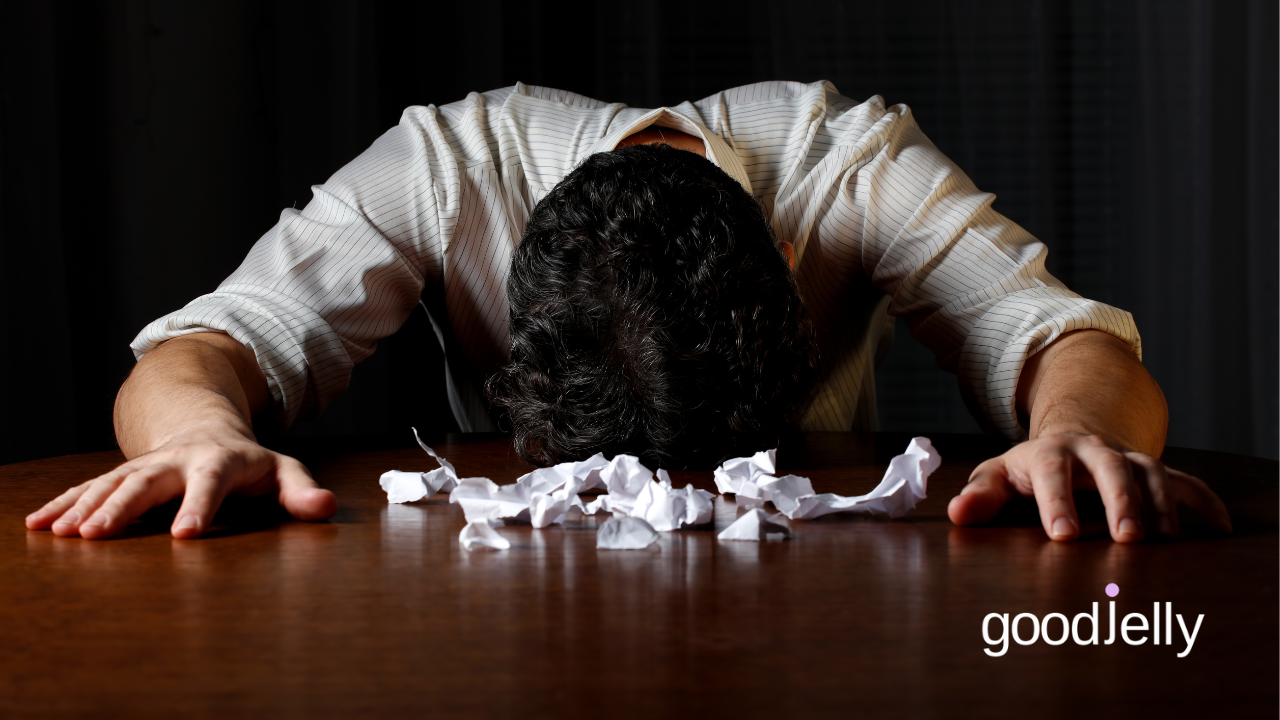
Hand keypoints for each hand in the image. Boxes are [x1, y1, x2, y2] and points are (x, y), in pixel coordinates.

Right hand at [25, 433, 336, 539]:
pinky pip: (90, 488)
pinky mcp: (124, 474)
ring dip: (85, 507)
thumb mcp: (284, 473)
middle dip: (122, 507)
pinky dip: (64, 504)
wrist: (209, 431)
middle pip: (148, 481)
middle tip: (97, 536)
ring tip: (63, 534)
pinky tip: (39, 525)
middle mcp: (177, 459)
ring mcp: (146, 465)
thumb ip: (302, 492)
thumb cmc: (251, 465)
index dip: (199, 506)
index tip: (185, 535)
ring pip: (113, 483)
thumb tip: (328, 508)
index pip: (211, 481)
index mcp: (221, 460)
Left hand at [947, 432, 1231, 541]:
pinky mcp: (1154, 471)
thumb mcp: (998, 477)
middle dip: (1120, 502)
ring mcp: (1127, 459)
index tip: (1063, 538)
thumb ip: (980, 495)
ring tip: (1167, 542)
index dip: (1057, 502)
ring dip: (1161, 505)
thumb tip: (956, 512)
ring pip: (1150, 473)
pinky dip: (1204, 502)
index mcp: (1048, 452)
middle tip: (1127, 538)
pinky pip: (1185, 482)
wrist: (1070, 442)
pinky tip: (1219, 529)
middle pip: (1109, 468)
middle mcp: (1093, 451)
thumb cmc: (1028, 471)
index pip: (1051, 471)